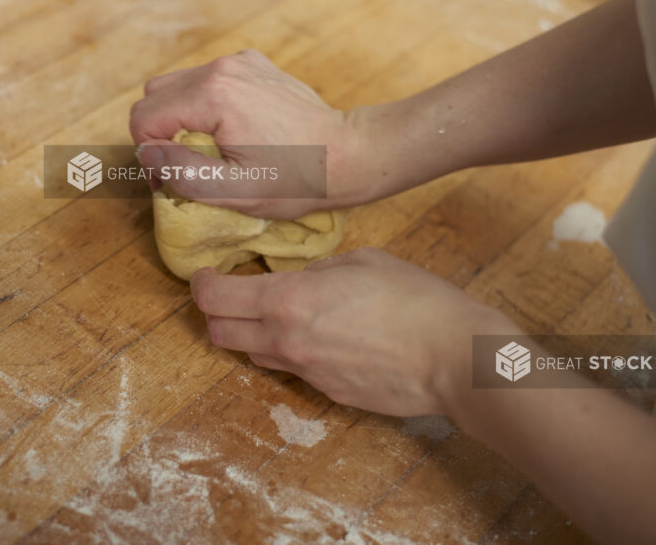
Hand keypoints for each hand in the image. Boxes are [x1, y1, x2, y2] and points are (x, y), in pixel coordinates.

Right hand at [129, 50, 369, 218]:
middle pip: (155, 94)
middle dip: (160, 132)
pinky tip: (231, 129)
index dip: (149, 153)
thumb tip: (147, 153)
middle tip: (186, 165)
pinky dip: (204, 104)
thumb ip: (183, 172)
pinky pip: (206, 79)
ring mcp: (239, 61)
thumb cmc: (296, 181)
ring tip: (208, 149)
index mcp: (213, 96)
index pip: (144, 116)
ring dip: (180, 117)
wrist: (347, 154)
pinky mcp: (252, 63)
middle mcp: (222, 68)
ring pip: (177, 84)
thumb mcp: (235, 191)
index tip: (171, 178)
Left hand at [191, 247, 513, 417]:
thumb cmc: (416, 299)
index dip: (201, 285)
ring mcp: (305, 374)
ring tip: (278, 315)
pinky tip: (321, 337)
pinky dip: (290, 353)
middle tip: (232, 295)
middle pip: (220, 334)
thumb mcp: (362, 261)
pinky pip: (291, 371)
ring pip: (252, 356)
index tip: (204, 275)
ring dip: (252, 335)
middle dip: (217, 313)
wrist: (455, 359)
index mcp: (289, 300)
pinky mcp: (326, 395)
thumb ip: (317, 269)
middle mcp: (286, 341)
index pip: (215, 298)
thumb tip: (297, 278)